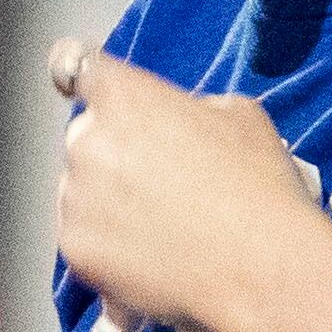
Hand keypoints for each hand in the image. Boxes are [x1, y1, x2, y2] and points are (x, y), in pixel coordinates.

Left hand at [49, 44, 331, 331]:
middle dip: (112, 157)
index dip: (71, 72)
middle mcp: (87, 139)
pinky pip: (85, 241)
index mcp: (124, 95)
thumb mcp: (238, 116)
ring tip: (163, 233)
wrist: (261, 267)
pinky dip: (110, 251)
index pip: (74, 64)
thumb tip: (177, 122)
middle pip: (86, 140)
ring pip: (82, 194)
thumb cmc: (258, 185)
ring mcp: (75, 197)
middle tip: (160, 187)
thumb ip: (188, 109)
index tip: (69, 81)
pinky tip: (153, 262)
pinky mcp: (75, 249)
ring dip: (109, 206)